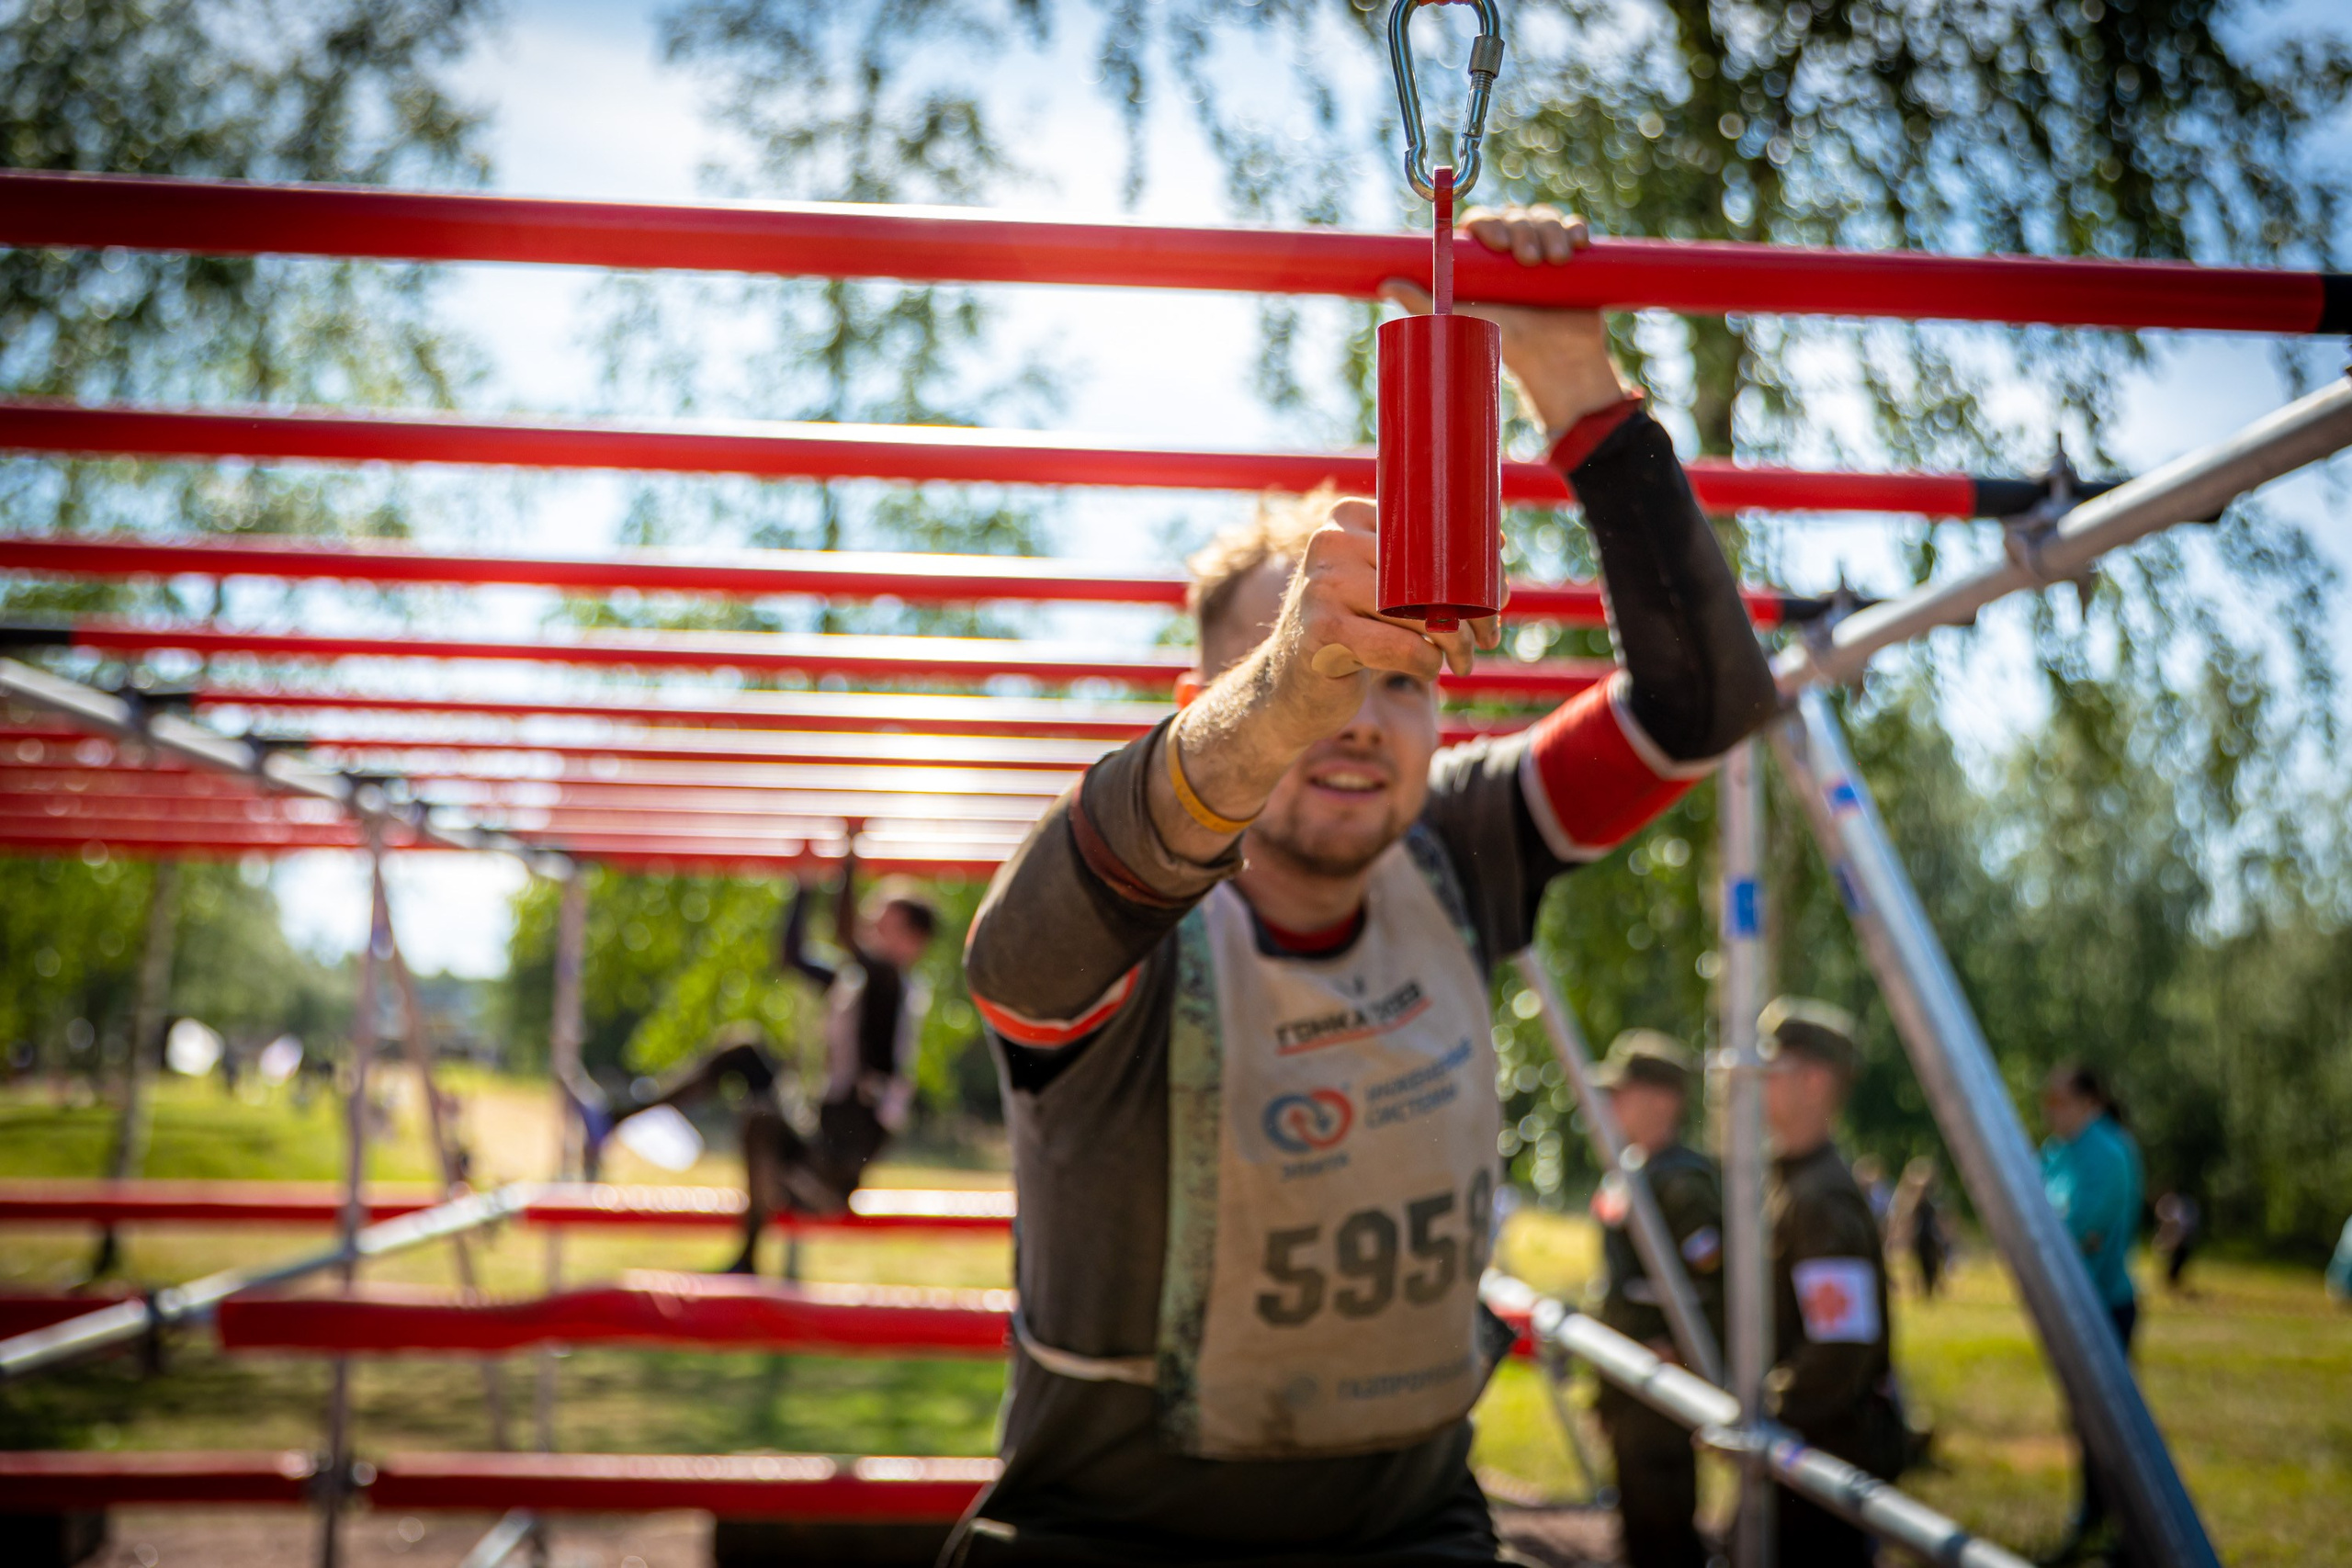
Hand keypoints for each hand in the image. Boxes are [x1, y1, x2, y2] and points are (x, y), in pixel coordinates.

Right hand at [1265, 498, 1495, 733]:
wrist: (1290, 687)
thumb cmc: (1352, 632)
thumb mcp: (1384, 587)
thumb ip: (1426, 564)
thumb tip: (1496, 545)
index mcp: (1347, 518)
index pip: (1431, 531)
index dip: (1476, 568)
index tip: (1495, 599)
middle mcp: (1330, 542)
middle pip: (1430, 572)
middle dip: (1474, 609)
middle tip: (1489, 636)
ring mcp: (1321, 585)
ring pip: (1420, 612)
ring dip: (1456, 643)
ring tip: (1461, 660)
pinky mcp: (1323, 631)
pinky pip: (1403, 647)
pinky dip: (1427, 664)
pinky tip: (1426, 669)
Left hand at [1378, 204, 1635, 434]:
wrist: (1555, 361)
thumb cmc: (1505, 342)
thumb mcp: (1462, 320)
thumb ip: (1425, 303)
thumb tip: (1386, 285)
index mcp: (1482, 259)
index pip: (1480, 223)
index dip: (1488, 224)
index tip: (1497, 244)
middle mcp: (1511, 250)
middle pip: (1514, 216)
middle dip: (1522, 229)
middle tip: (1528, 260)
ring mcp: (1542, 250)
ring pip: (1544, 218)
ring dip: (1550, 231)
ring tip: (1554, 262)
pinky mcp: (1572, 256)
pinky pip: (1572, 226)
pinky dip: (1575, 228)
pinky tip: (1577, 244)